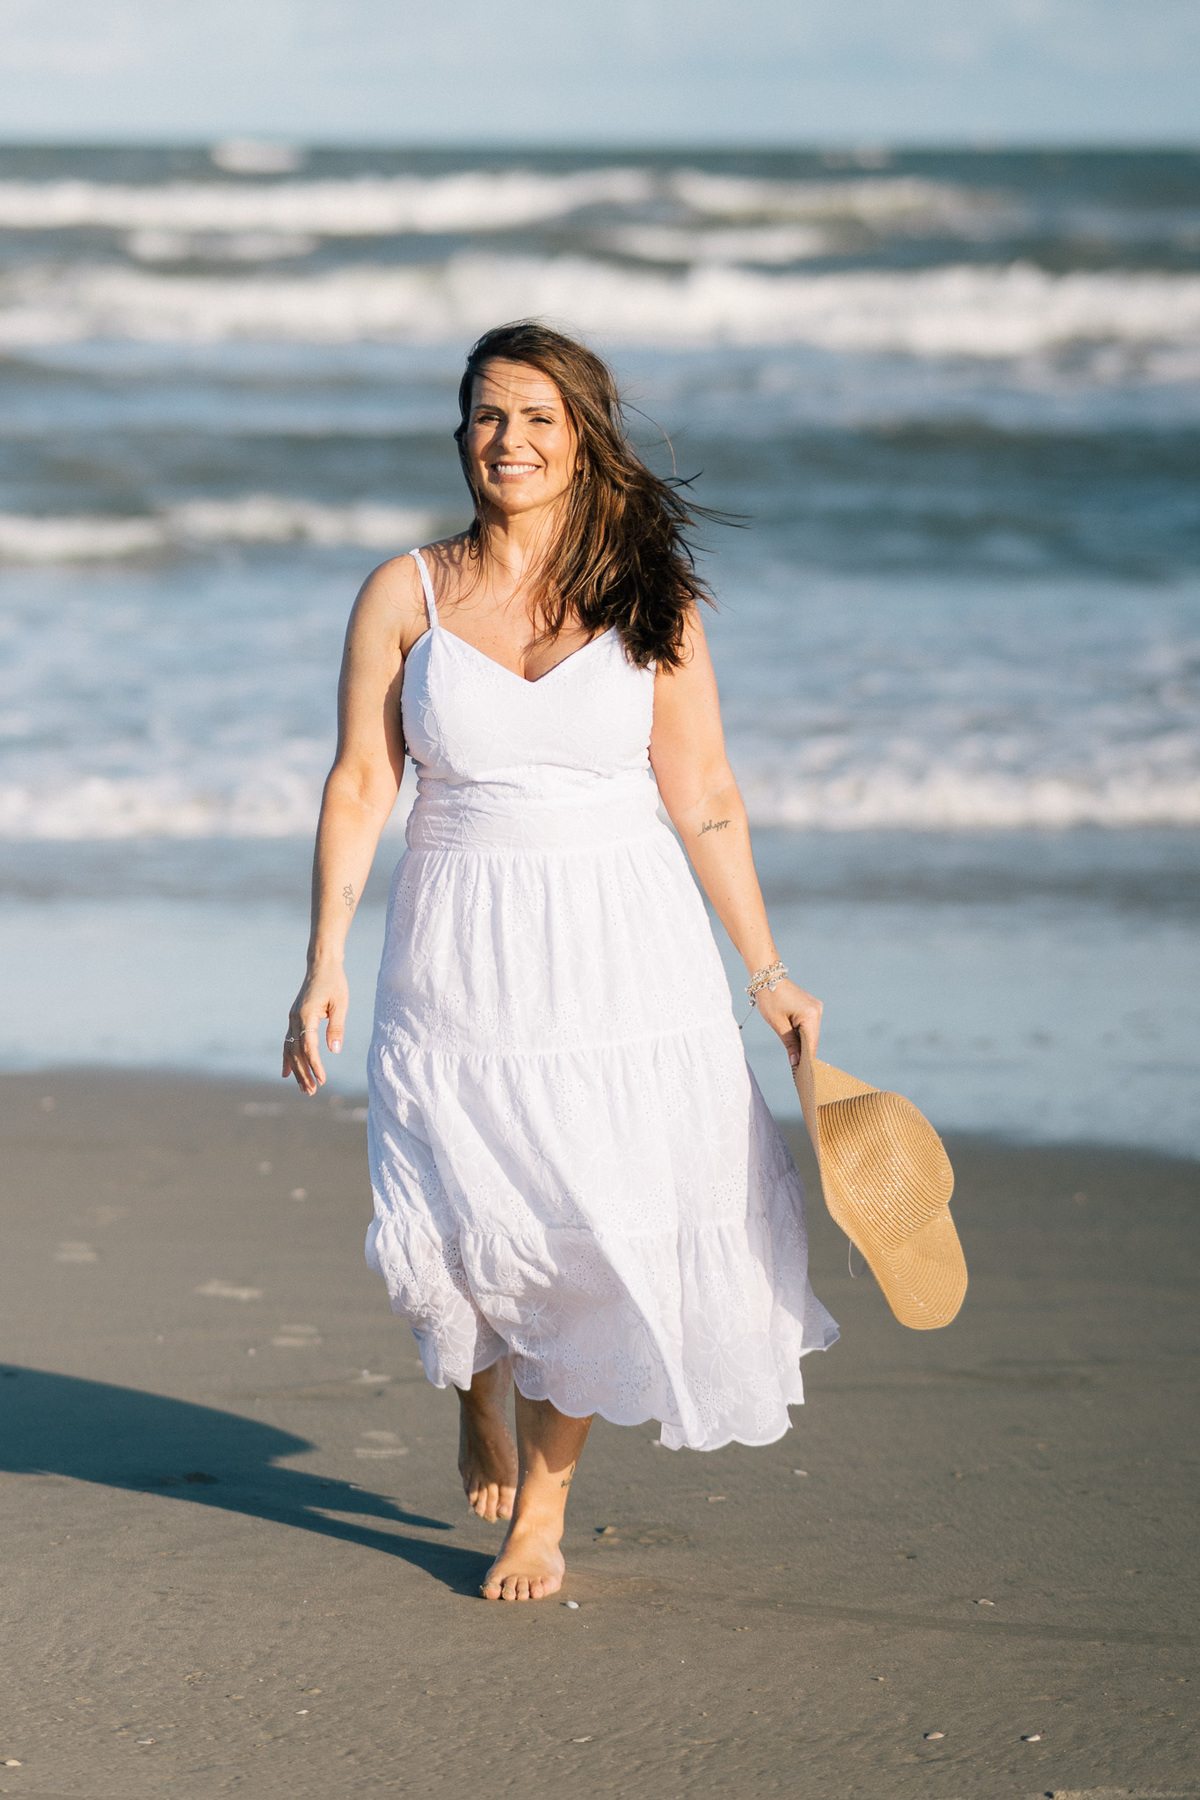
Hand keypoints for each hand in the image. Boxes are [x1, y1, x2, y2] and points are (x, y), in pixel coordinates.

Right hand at [283, 961, 348, 1094]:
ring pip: (290, 1049)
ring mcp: (292, 1018)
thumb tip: (335, 1051)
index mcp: (306, 1014)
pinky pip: (288, 1042)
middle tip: (312, 1092)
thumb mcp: (341, 1004)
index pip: (309, 1046)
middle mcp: (295, 1018)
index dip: (315, 1065)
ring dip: (296, 1070)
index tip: (322, 1080)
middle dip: (304, 1073)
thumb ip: (337, 1027)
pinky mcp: (294, 1018)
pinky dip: (287, 1059)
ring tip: (304, 1088)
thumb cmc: (335, 983)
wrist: (321, 965)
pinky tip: (287, 1074)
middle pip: (296, 1052)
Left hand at [751, 976, 821, 1067]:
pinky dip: (801, 1032)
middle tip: (793, 1065)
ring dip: (801, 1041)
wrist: (768, 977)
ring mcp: (816, 1008)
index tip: (800, 1071)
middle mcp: (818, 1010)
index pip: (811, 1043)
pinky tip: (792, 1038)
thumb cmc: (770, 998)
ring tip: (792, 1052)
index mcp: (811, 1014)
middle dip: (803, 1050)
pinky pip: (808, 1025)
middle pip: (812, 1038)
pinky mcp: (811, 1007)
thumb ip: (789, 1043)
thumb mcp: (777, 1024)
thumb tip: (796, 1062)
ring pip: (810, 1032)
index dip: (806, 1058)